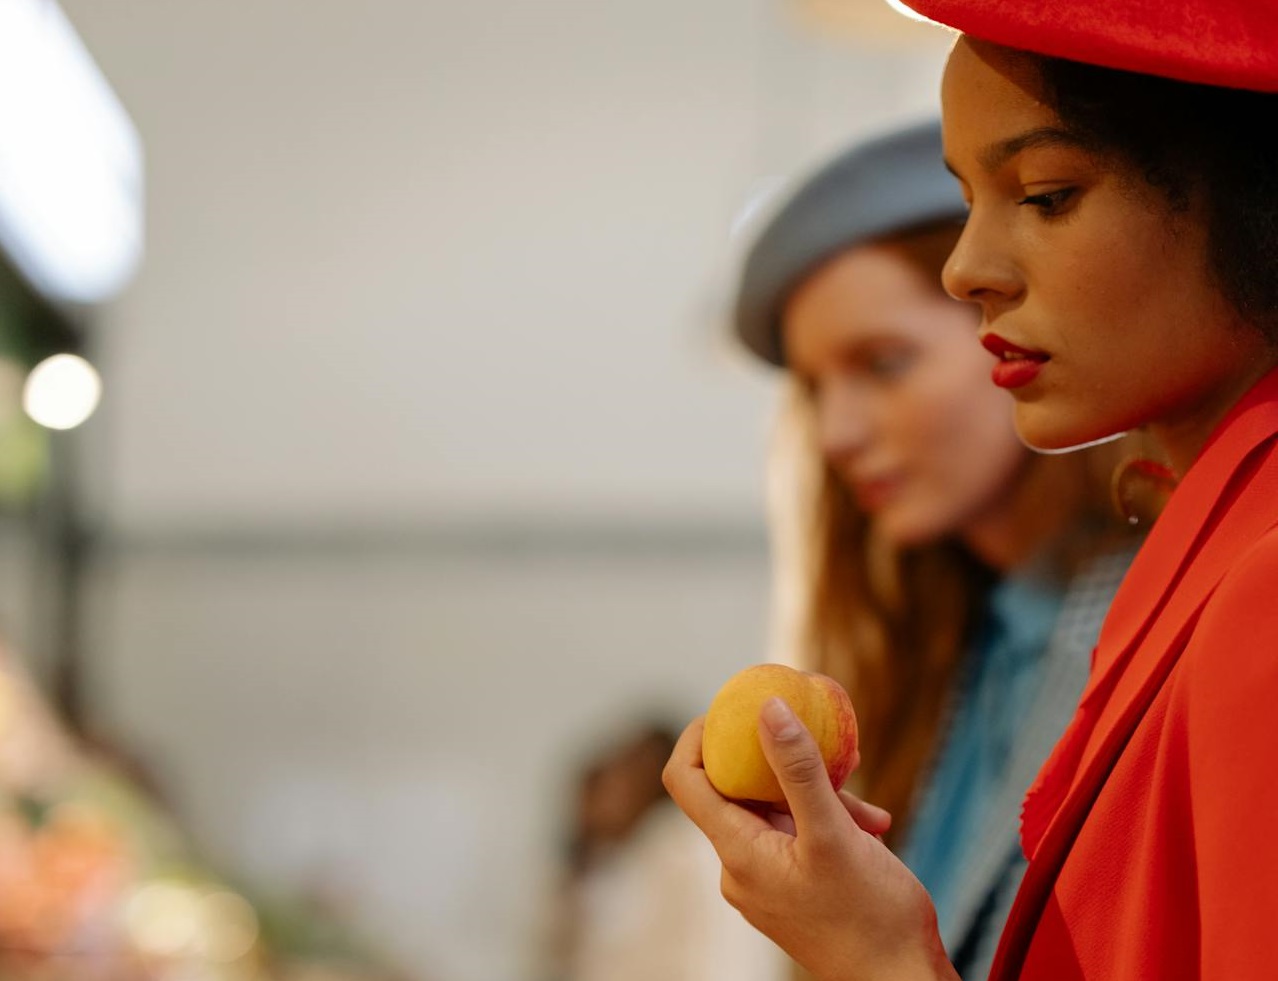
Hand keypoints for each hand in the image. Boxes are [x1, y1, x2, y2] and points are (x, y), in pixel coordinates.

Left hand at [663, 698, 957, 980]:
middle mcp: (740, 867)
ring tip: (868, 809)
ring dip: (818, 794)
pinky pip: (794, 834)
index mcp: (737, 853)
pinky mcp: (790, 887)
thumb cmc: (870, 917)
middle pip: (737, 790)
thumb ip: (799, 770)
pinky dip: (826, 819)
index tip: (735, 706)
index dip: (699, 735)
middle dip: (781, 762)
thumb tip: (768, 708)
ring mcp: (765, 879)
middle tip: (824, 743)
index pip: (686, 779)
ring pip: (775, 810)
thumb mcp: (835, 834)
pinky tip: (872, 826)